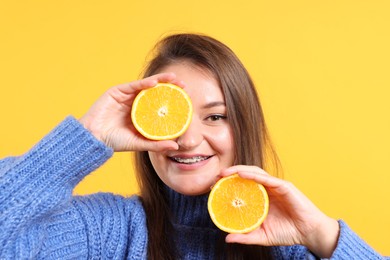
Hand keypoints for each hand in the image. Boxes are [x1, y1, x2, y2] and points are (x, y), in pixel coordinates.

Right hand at [79, 73, 180, 151]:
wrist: (93, 138)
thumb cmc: (114, 142)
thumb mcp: (138, 143)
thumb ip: (156, 144)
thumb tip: (175, 146)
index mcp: (141, 114)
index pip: (160, 104)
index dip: (173, 100)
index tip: (186, 99)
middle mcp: (135, 103)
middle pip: (155, 92)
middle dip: (170, 87)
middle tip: (184, 85)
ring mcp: (126, 96)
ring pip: (146, 85)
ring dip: (161, 80)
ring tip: (174, 79)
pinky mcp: (117, 92)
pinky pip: (133, 86)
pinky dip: (144, 83)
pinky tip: (155, 83)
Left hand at [220, 166, 339, 257]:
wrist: (309, 234)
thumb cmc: (288, 233)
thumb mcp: (262, 236)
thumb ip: (246, 236)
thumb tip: (227, 238)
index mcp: (262, 198)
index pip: (243, 186)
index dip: (229, 184)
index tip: (215, 186)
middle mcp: (267, 189)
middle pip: (247, 176)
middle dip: (230, 173)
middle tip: (216, 176)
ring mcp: (275, 186)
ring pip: (255, 173)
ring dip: (238, 170)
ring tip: (225, 173)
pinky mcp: (284, 186)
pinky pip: (266, 178)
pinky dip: (253, 175)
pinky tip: (241, 174)